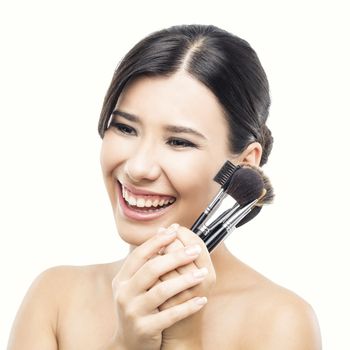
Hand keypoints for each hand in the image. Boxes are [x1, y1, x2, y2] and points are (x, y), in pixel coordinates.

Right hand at [107, 224, 210, 349]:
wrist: (130, 344)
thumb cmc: (139, 306)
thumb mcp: (136, 284)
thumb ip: (148, 262)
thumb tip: (168, 231)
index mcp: (122, 279)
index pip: (139, 254)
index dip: (157, 241)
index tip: (175, 230)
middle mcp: (124, 293)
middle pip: (151, 269)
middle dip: (175, 257)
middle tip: (195, 250)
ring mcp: (133, 312)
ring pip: (161, 291)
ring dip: (185, 281)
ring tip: (203, 274)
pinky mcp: (145, 329)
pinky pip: (170, 316)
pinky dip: (187, 307)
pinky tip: (202, 300)